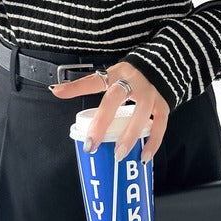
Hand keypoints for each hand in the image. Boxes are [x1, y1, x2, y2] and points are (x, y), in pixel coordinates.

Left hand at [49, 62, 169, 162]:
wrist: (164, 64)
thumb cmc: (132, 75)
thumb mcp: (110, 75)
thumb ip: (86, 84)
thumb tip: (56, 91)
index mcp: (116, 74)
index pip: (94, 80)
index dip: (76, 87)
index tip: (58, 93)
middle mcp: (132, 81)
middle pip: (115, 98)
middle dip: (103, 121)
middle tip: (92, 144)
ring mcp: (150, 93)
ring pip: (141, 113)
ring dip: (130, 135)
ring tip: (118, 155)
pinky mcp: (163, 104)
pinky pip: (160, 125)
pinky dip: (153, 142)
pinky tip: (144, 156)